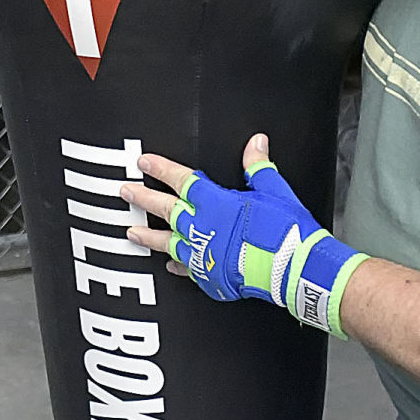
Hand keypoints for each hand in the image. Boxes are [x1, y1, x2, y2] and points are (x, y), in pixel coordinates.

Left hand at [122, 134, 366, 337]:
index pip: (181, 180)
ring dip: (148, 236)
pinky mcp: (210, 277)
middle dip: (142, 198)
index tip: (143, 162)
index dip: (161, 169)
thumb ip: (259, 166)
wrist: (294, 270)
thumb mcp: (274, 191)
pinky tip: (170, 264)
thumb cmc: (286, 230)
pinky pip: (187, 269)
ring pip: (167, 242)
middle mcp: (202, 227)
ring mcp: (203, 254)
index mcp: (215, 202)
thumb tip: (256, 142)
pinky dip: (178, 265)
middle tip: (124, 192)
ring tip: (130, 232)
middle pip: (165, 209)